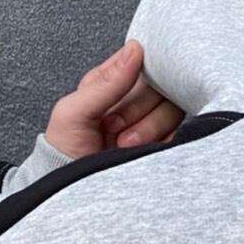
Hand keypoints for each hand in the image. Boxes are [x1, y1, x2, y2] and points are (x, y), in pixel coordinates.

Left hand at [43, 40, 186, 159]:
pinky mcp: (164, 146)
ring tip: (124, 145)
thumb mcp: (73, 112)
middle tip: (115, 127)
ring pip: (172, 110)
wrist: (71, 193)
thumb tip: (135, 49)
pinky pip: (180, 135)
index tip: (126, 93)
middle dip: (139, 109)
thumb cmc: (64, 151)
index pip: (142, 62)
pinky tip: (140, 153)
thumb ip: (105, 83)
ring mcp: (151, 124)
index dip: (140, 74)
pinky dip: (162, 144)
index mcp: (112, 83)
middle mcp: (135, 101)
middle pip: (162, 87)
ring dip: (149, 129)